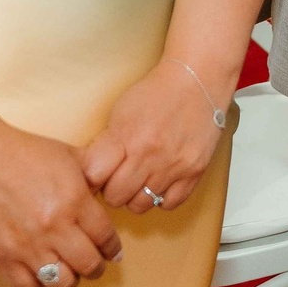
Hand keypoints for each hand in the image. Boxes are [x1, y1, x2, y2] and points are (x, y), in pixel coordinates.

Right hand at [0, 124, 122, 286]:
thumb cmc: (21, 152)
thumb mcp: (67, 155)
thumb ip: (93, 174)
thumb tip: (111, 189)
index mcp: (74, 201)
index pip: (106, 237)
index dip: (112, 247)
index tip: (111, 251)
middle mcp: (54, 228)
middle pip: (89, 265)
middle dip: (97, 267)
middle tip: (94, 264)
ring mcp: (26, 246)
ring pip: (62, 283)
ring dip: (70, 279)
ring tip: (68, 270)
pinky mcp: (1, 257)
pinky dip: (38, 285)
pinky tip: (40, 272)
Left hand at [83, 59, 224, 214]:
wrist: (197, 81)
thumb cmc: (157, 93)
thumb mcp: (120, 112)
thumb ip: (104, 144)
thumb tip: (90, 174)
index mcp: (126, 136)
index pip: (94, 177)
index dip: (92, 177)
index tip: (96, 173)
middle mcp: (149, 155)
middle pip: (115, 197)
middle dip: (112, 188)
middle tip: (118, 175)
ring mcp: (173, 166)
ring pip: (141, 205)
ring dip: (136, 195)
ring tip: (140, 178)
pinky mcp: (194, 172)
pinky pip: (169, 204)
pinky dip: (161, 198)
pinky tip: (160, 181)